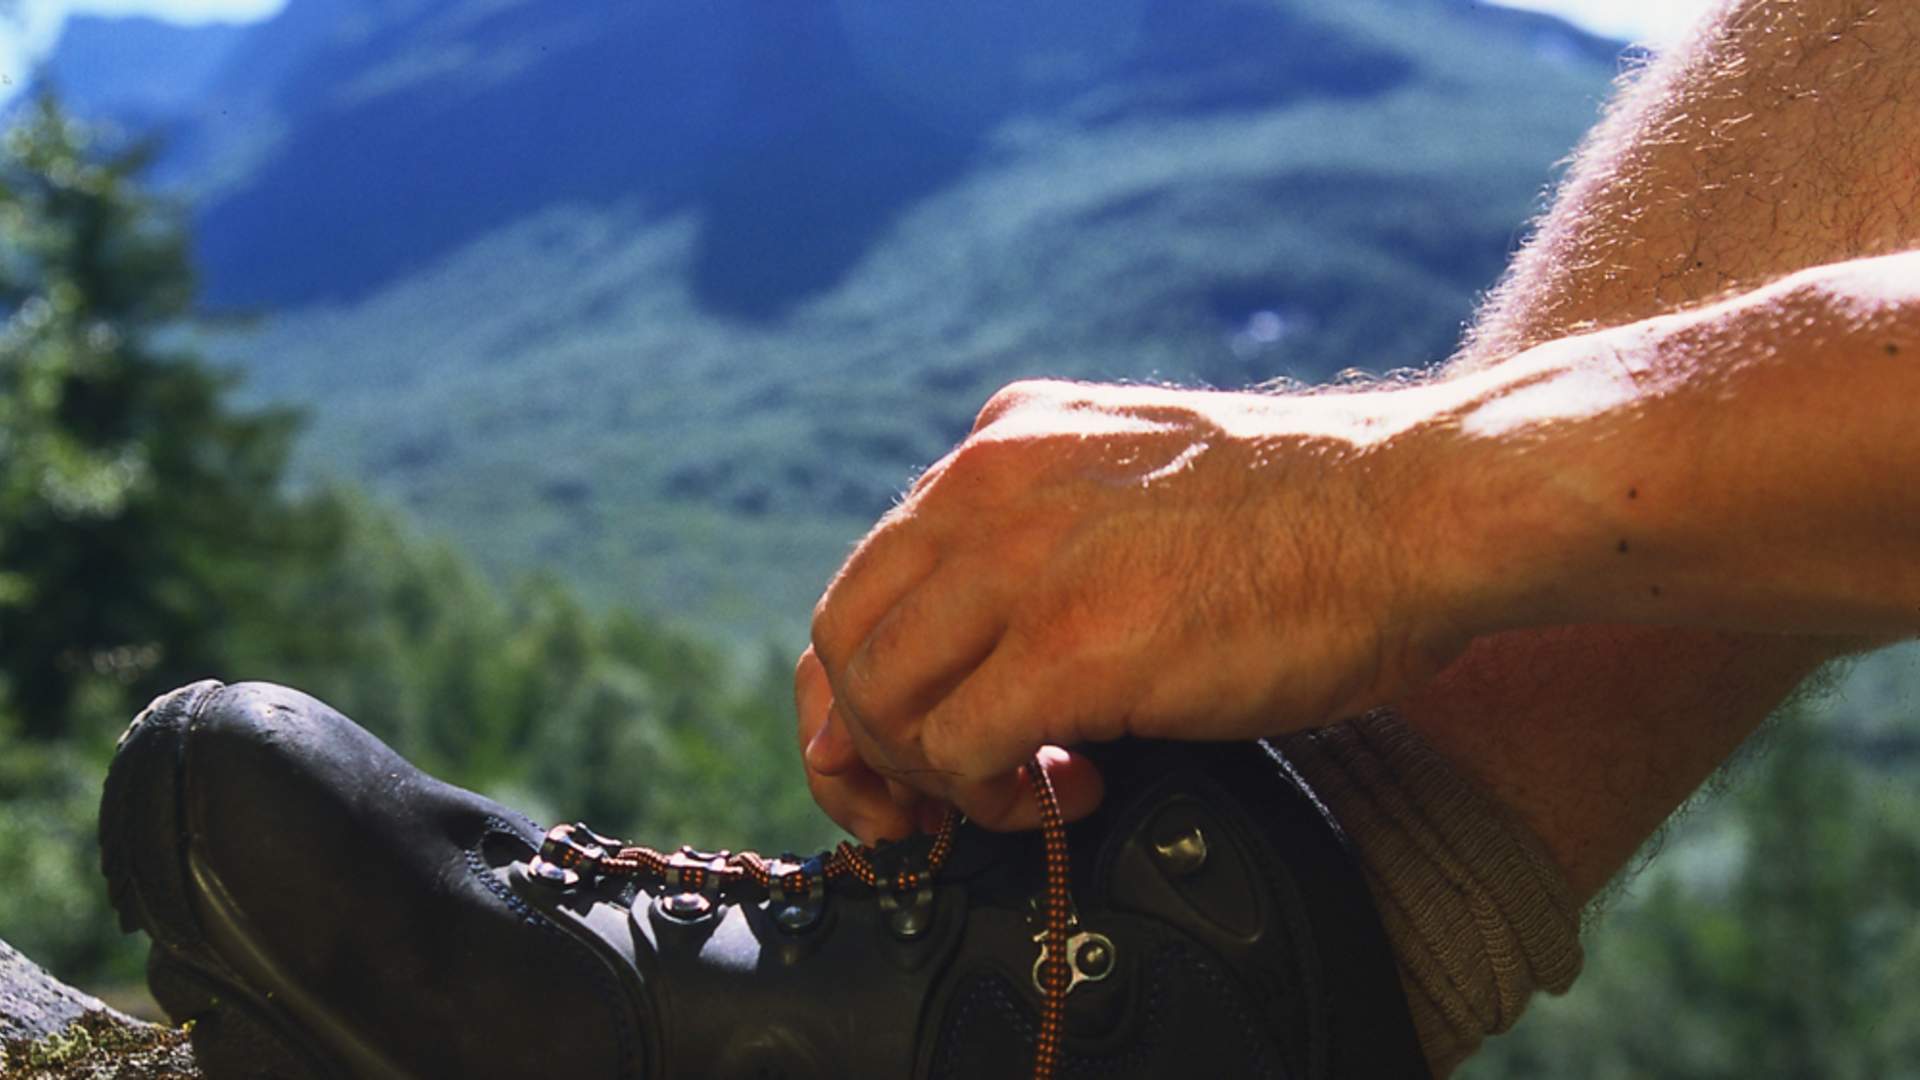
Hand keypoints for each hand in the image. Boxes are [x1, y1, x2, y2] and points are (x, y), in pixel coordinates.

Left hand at [798, 379, 1468, 841]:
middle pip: (843, 635)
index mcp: (1006, 444)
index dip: (872, 678)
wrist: (1416, 511)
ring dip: (930, 776)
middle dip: (864, 742)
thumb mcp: (1139, 483)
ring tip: (1017, 794)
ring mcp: (1025, 563)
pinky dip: (993, 798)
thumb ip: (1052, 534)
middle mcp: (990, 488)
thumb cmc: (1310, 517)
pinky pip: (956, 748)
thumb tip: (996, 640)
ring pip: (879, 697)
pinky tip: (1076, 793)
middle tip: (925, 804)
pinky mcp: (1073, 644)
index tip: (909, 745)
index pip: (874, 573)